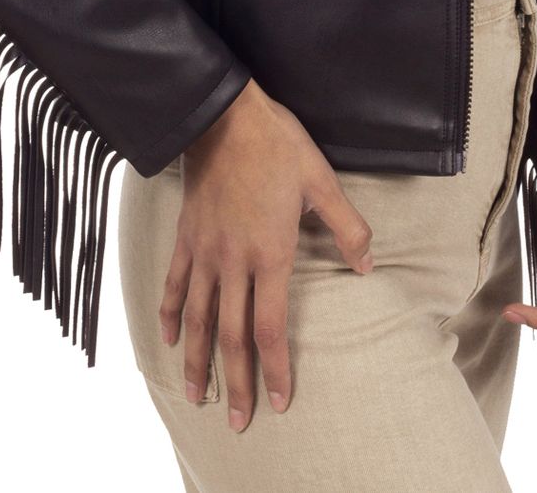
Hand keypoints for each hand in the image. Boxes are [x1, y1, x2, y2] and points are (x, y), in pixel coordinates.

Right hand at [160, 77, 375, 432]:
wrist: (223, 115)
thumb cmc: (276, 145)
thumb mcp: (322, 180)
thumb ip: (347, 228)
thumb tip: (367, 265)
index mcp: (269, 253)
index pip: (270, 328)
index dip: (275, 369)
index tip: (278, 402)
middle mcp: (233, 261)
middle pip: (230, 336)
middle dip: (236, 382)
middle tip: (238, 421)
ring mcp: (204, 250)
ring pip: (197, 318)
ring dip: (196, 361)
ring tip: (197, 395)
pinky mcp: (186, 235)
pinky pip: (174, 282)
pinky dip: (170, 313)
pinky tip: (169, 338)